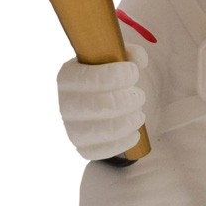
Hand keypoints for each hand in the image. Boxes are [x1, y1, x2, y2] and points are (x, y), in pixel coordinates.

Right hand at [57, 46, 146, 160]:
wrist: (106, 102)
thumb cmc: (111, 77)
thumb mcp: (117, 59)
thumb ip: (128, 53)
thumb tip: (138, 59)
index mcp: (68, 76)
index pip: (87, 78)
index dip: (115, 76)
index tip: (133, 73)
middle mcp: (66, 103)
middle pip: (97, 106)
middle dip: (127, 101)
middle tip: (139, 96)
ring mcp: (72, 128)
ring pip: (100, 131)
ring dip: (127, 122)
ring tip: (139, 114)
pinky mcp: (82, 147)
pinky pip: (100, 152)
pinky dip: (122, 143)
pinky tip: (134, 133)